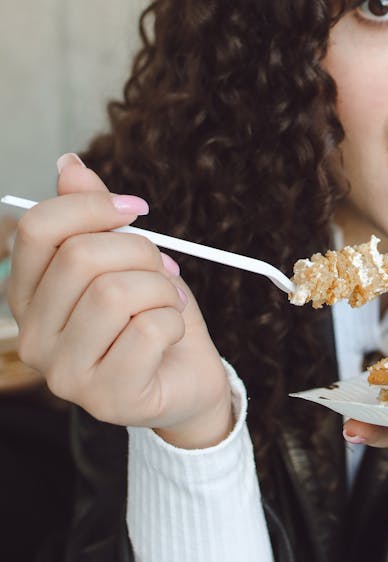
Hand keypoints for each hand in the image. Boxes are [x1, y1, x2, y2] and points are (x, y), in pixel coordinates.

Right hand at [9, 154, 231, 448]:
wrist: (186, 377)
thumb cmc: (151, 313)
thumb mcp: (125, 256)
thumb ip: (93, 214)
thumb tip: (69, 163)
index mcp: (27, 295)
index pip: (37, 229)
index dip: (93, 206)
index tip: (135, 210)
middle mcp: (33, 337)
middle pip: (81, 258)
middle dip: (140, 252)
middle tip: (160, 271)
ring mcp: (64, 375)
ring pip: (115, 293)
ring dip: (160, 289)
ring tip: (166, 304)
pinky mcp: (106, 398)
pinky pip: (148, 330)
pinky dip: (173, 321)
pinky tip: (169, 335)